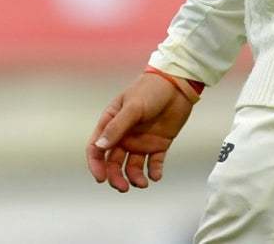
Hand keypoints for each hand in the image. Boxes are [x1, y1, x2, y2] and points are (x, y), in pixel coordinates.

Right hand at [87, 71, 194, 192]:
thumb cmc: (150, 90)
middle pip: (113, 162)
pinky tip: (156, 176)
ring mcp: (141, 141)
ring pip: (133, 166)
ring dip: (135, 177)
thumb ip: (117, 127)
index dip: (96, 165)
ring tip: (143, 183)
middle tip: (124, 187)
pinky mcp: (158, 145)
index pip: (97, 148)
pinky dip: (154, 172)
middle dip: (116, 177)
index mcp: (111, 123)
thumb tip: (100, 146)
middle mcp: (124, 135)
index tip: (101, 179)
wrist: (177, 86)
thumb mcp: (132, 107)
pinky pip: (154, 164)